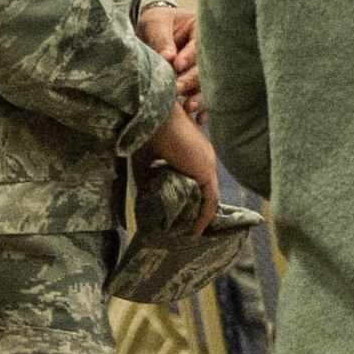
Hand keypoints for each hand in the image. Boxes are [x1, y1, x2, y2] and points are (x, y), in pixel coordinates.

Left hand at [138, 5, 203, 122]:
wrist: (153, 32)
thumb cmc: (155, 23)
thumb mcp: (155, 24)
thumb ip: (161, 38)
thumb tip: (168, 57)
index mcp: (201, 30)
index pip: (199, 44)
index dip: (189, 55)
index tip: (177, 65)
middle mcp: (209, 50)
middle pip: (208, 66)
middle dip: (193, 79)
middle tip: (178, 88)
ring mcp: (208, 68)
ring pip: (209, 84)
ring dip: (200, 97)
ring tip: (188, 107)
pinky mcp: (201, 84)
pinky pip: (207, 97)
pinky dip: (205, 109)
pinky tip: (201, 119)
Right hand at [140, 101, 218, 234]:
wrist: (156, 120)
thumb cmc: (148, 137)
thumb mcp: (148, 164)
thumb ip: (150, 180)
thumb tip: (143, 204)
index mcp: (192, 154)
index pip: (196, 181)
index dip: (191, 199)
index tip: (182, 217)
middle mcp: (204, 159)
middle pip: (203, 190)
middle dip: (195, 211)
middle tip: (185, 230)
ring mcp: (207, 164)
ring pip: (207, 196)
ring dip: (199, 216)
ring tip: (189, 234)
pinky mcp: (206, 171)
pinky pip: (210, 200)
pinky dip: (204, 216)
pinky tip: (196, 231)